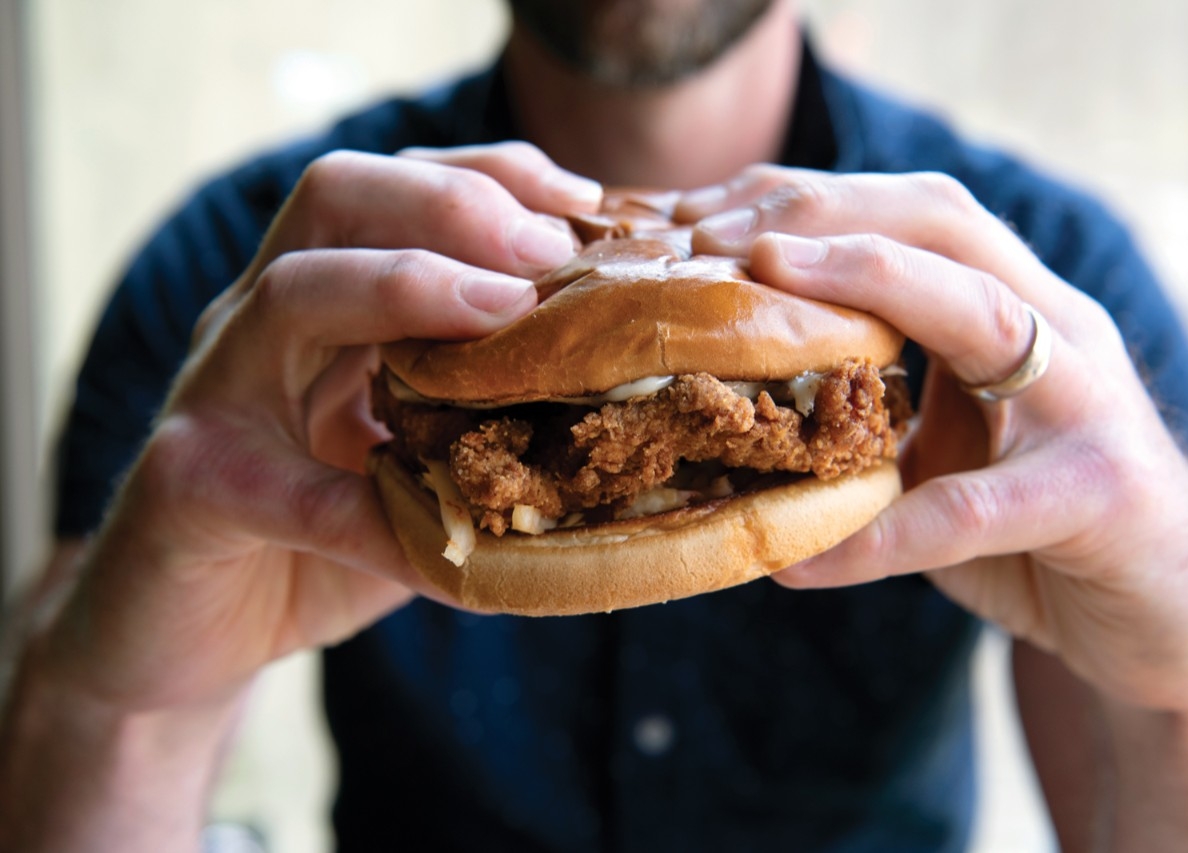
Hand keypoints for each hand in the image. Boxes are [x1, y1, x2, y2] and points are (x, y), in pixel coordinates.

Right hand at [40, 143, 601, 713]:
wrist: (186, 635)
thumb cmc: (319, 539)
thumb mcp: (412, 460)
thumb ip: (486, 419)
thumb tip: (626, 406)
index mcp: (327, 301)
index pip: (401, 188)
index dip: (496, 176)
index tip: (589, 207)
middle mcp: (266, 323)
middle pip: (338, 194)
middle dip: (454, 203)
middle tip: (549, 252)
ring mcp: (218, 393)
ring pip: (291, 293)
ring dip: (406, 287)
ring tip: (505, 311)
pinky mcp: (188, 485)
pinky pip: (278, 486)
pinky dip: (367, 514)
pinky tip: (445, 548)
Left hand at [678, 167, 1187, 712]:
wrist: (1169, 620)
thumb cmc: (1033, 526)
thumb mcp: (944, 449)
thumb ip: (872, 411)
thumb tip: (730, 409)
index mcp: (1017, 309)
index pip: (915, 215)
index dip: (811, 200)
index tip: (706, 213)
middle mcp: (1061, 333)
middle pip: (946, 226)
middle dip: (825, 213)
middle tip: (714, 231)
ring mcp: (1089, 406)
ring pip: (986, 315)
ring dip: (870, 284)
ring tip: (766, 280)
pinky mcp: (1100, 496)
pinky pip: (977, 508)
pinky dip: (886, 533)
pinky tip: (806, 560)